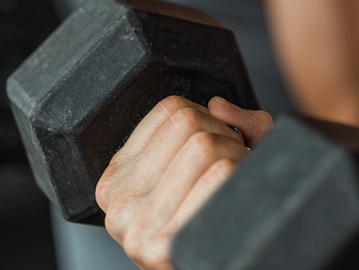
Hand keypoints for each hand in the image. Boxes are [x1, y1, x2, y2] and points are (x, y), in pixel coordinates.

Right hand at [96, 96, 272, 269]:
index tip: (216, 141)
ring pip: (204, 144)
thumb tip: (218, 105)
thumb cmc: (209, 218)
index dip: (208, 117)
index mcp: (118, 177)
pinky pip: (218, 174)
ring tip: (234, 178)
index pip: (171, 109)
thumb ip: (226, 122)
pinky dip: (240, 173)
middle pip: (189, 122)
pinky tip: (236, 194)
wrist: (211, 267)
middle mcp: (119, 201)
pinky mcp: (163, 245)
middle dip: (225, 134)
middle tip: (231, 161)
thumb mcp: (206, 162)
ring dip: (236, 154)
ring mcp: (138, 226)